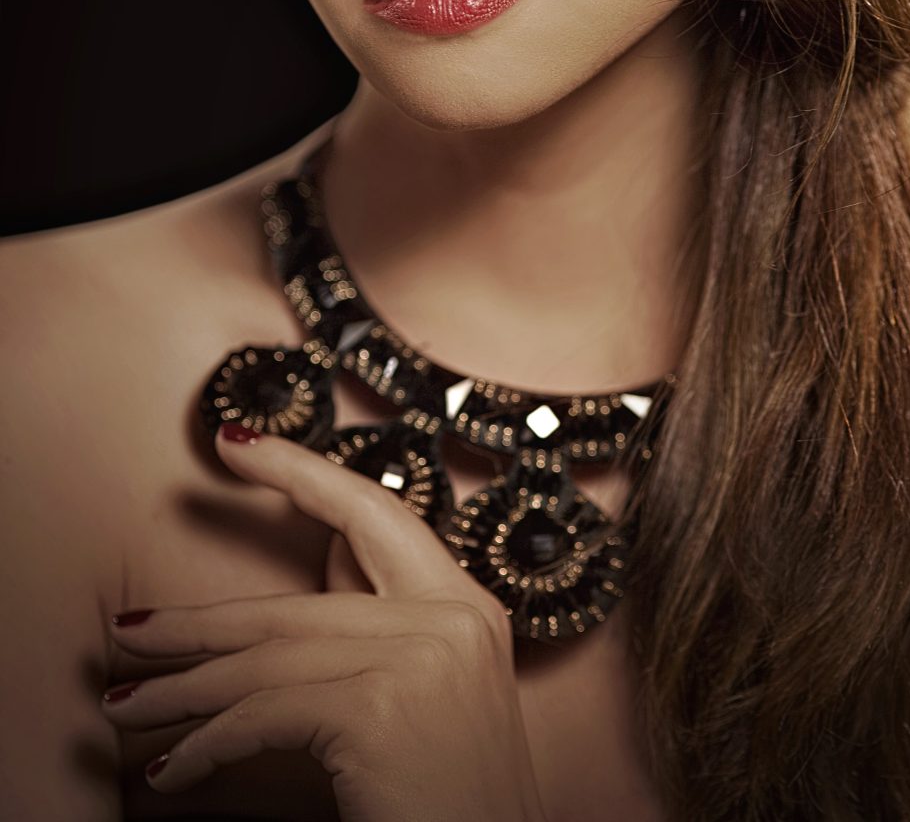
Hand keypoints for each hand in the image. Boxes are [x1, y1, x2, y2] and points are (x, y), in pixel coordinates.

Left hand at [102, 425, 547, 821]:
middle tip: (131, 629)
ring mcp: (418, 658)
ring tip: (126, 705)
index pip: (372, 511)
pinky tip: (176, 770)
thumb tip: (326, 565)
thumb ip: (386, 624)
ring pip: (267, 660)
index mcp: (465, 605)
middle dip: (200, 625)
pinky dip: (207, 744)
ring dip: (182, 690)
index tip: (237, 443)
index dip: (299, 472)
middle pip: (295, 605)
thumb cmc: (457, 799)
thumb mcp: (436, 692)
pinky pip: (263, 715)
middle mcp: (450, 617)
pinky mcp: (379, 707)